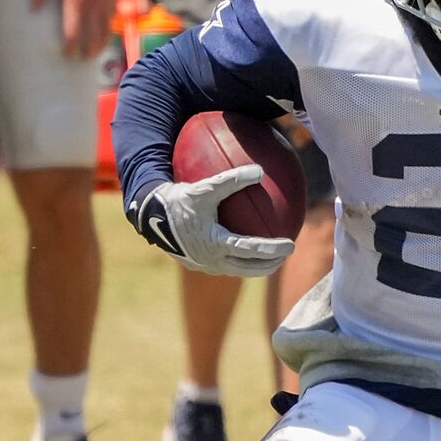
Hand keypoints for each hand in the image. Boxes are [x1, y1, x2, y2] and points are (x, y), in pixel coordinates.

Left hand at [33, 0, 119, 57]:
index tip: (67, 54)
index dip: (70, 47)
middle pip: (93, 38)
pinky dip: (108, 30)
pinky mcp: (114, 0)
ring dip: (100, 45)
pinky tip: (103, 33)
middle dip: (88, 51)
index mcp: (76, 4)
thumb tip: (31, 9)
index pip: (73, 33)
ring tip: (94, 52)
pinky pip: (112, 20)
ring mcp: (105, 5)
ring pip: (106, 32)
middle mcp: (92, 8)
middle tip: (82, 57)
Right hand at [130, 165, 295, 278]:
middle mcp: (211, 260)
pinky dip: (238, 259)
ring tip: (269, 256)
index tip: (291, 245)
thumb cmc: (178, 200)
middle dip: (270, 264)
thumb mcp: (205, 187)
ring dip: (255, 265)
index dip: (273, 250)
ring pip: (236, 270)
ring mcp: (203, 265)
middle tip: (286, 254)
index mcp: (215, 244)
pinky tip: (243, 245)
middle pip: (248, 269)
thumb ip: (232, 179)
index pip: (251, 251)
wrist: (149, 216)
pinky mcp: (196, 264)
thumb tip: (260, 170)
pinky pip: (223, 264)